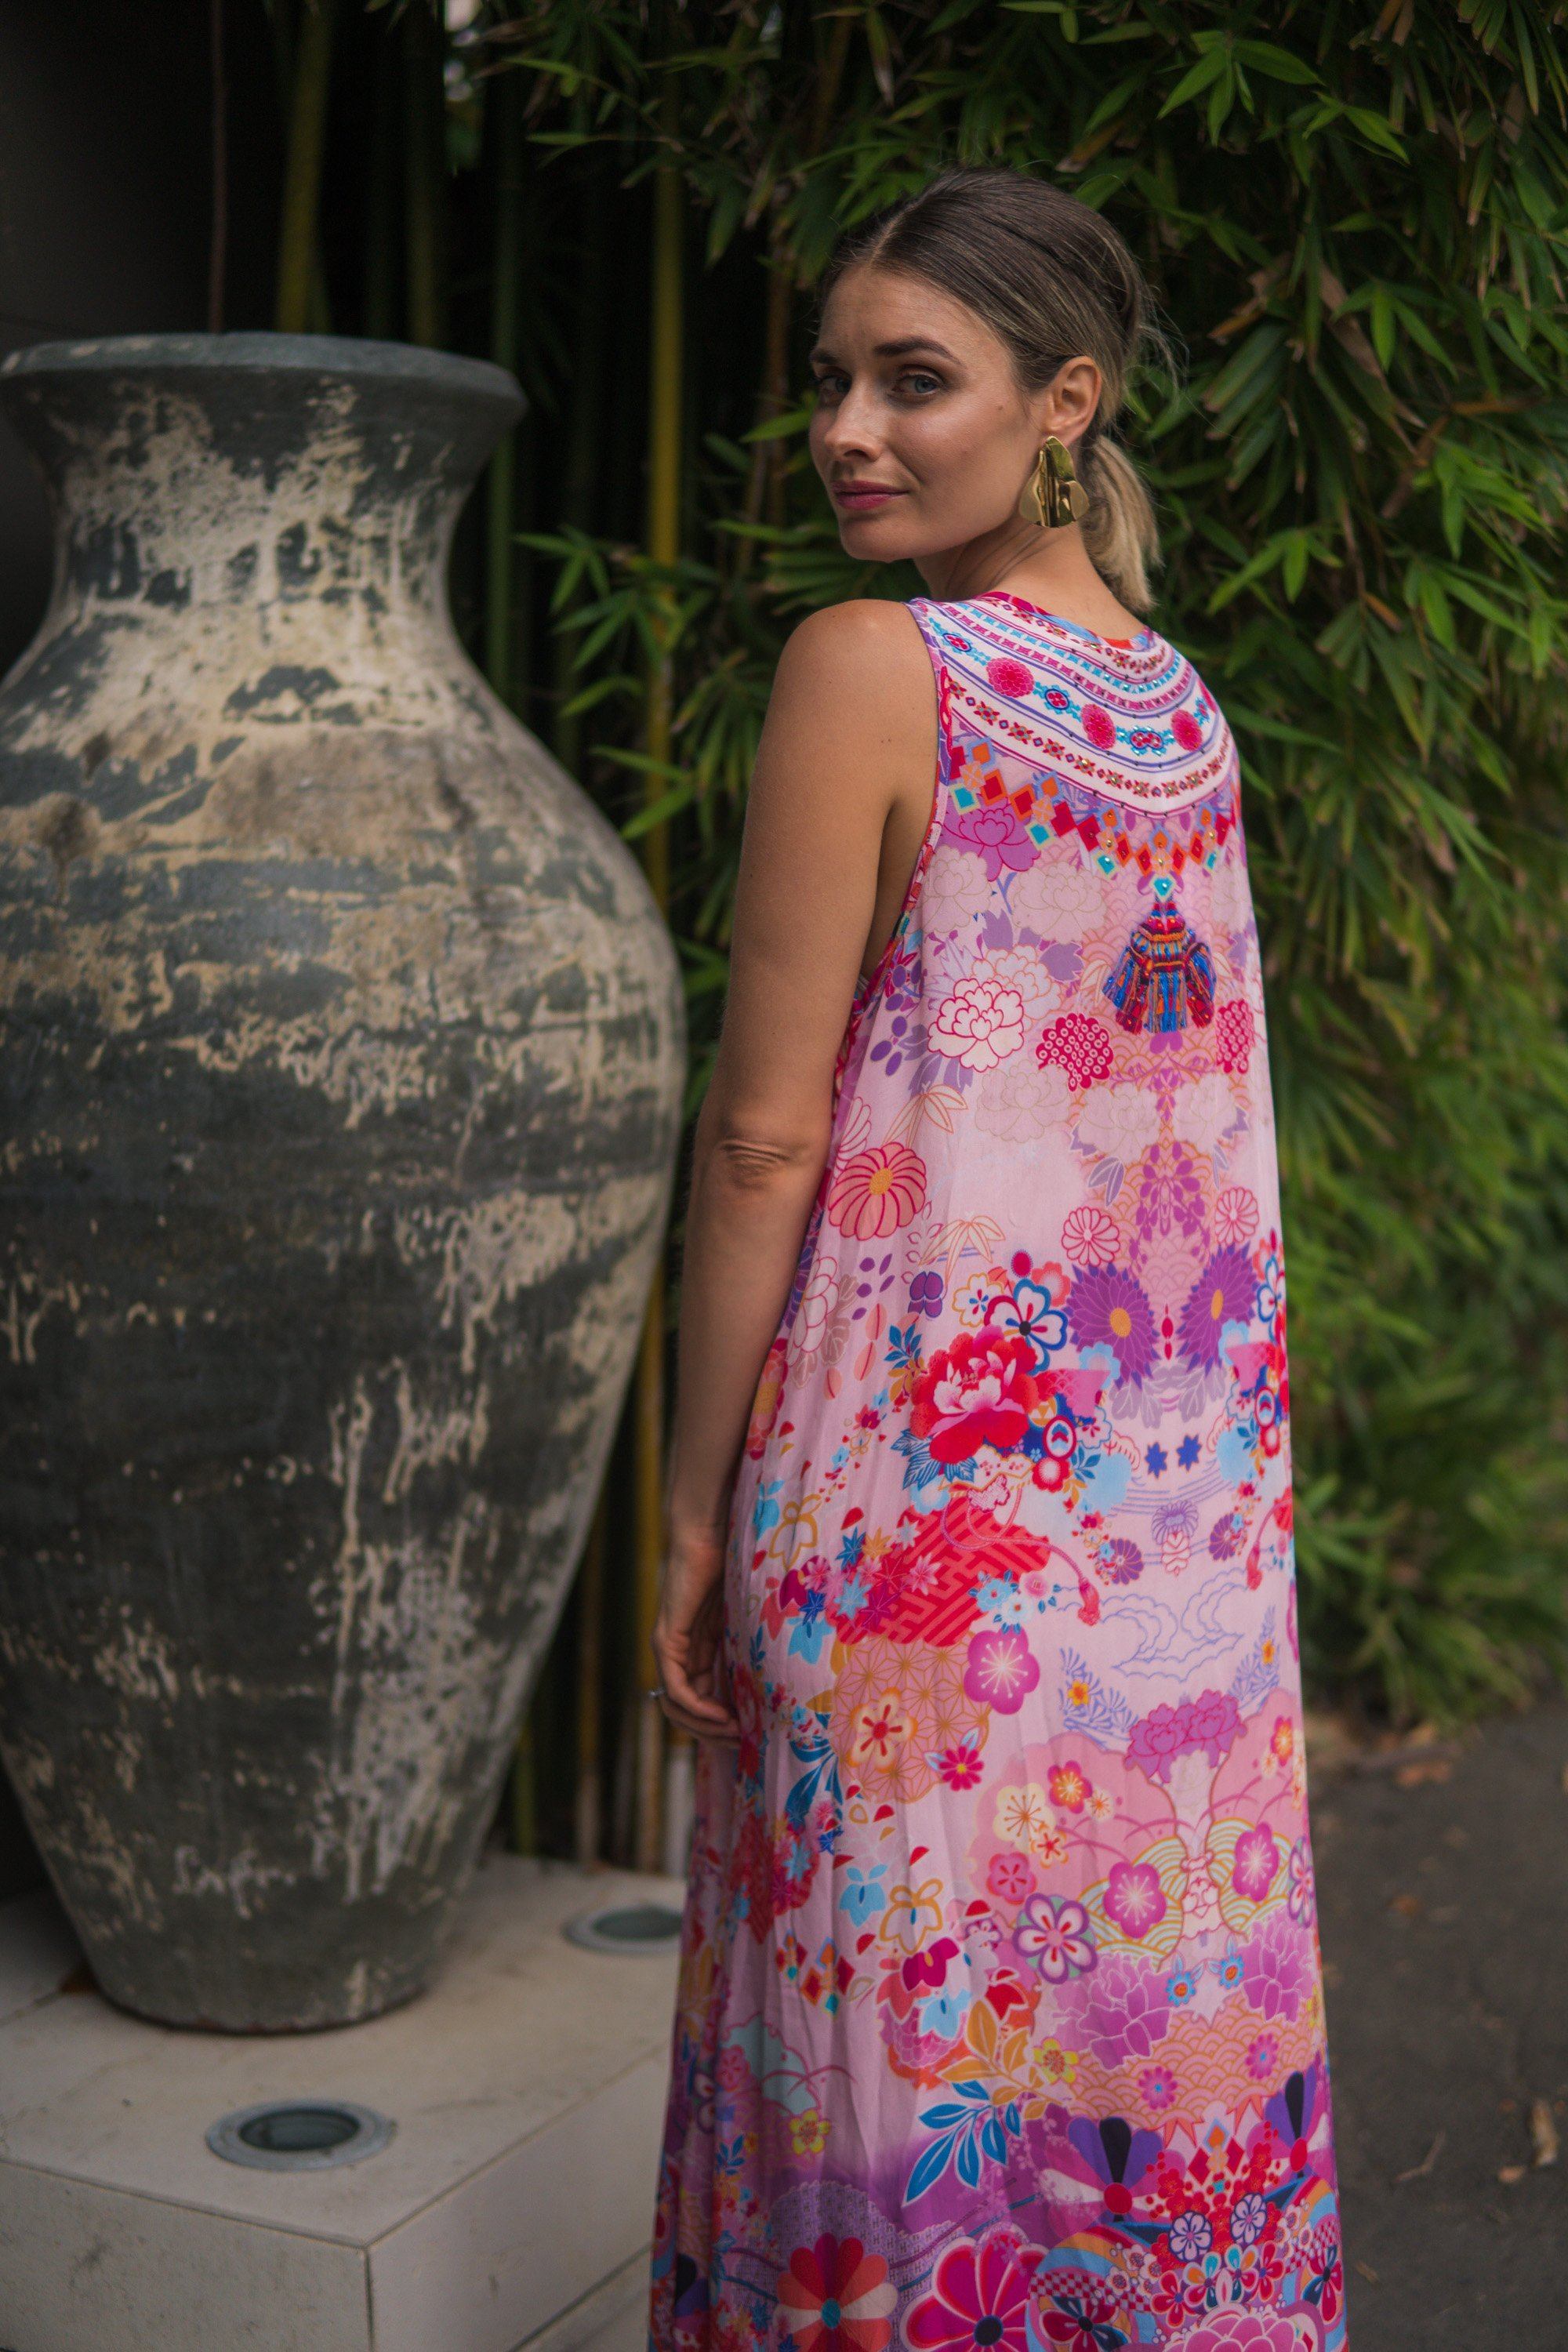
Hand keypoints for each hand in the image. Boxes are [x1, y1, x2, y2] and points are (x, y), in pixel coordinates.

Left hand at [652, 1525, 739, 1743]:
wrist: (712, 1533)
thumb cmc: (738, 1564)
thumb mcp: (753, 1618)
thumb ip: (758, 1645)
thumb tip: (794, 1679)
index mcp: (702, 1651)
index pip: (705, 1702)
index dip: (725, 1726)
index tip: (754, 1736)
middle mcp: (682, 1655)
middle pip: (688, 1713)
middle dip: (716, 1735)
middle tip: (747, 1746)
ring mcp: (671, 1649)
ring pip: (677, 1708)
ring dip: (706, 1729)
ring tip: (736, 1735)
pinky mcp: (667, 1640)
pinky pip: (676, 1689)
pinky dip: (696, 1709)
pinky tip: (722, 1715)